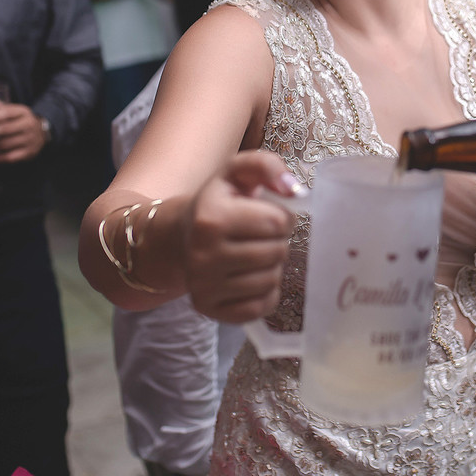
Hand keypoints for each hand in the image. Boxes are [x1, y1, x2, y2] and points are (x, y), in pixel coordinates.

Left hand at [0, 95, 48, 162]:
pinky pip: (10, 157)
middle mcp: (28, 124)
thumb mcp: (6, 109)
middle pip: (5, 129)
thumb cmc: (16, 120)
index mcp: (22, 111)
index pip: (7, 113)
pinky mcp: (29, 152)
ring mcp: (30, 139)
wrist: (40, 134)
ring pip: (5, 144)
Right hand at [183, 150, 297, 323]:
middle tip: (261, 235)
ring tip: (254, 253)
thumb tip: (294, 190)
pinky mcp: (209, 308)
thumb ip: (266, 166)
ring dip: (272, 266)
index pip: (277, 222)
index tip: (267, 214)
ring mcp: (203, 286)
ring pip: (270, 280)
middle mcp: (202, 255)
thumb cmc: (219, 203)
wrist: (182, 236)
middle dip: (278, 241)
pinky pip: (261, 306)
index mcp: (211, 218)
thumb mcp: (237, 173)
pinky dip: (265, 292)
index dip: (281, 216)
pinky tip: (250, 275)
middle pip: (276, 252)